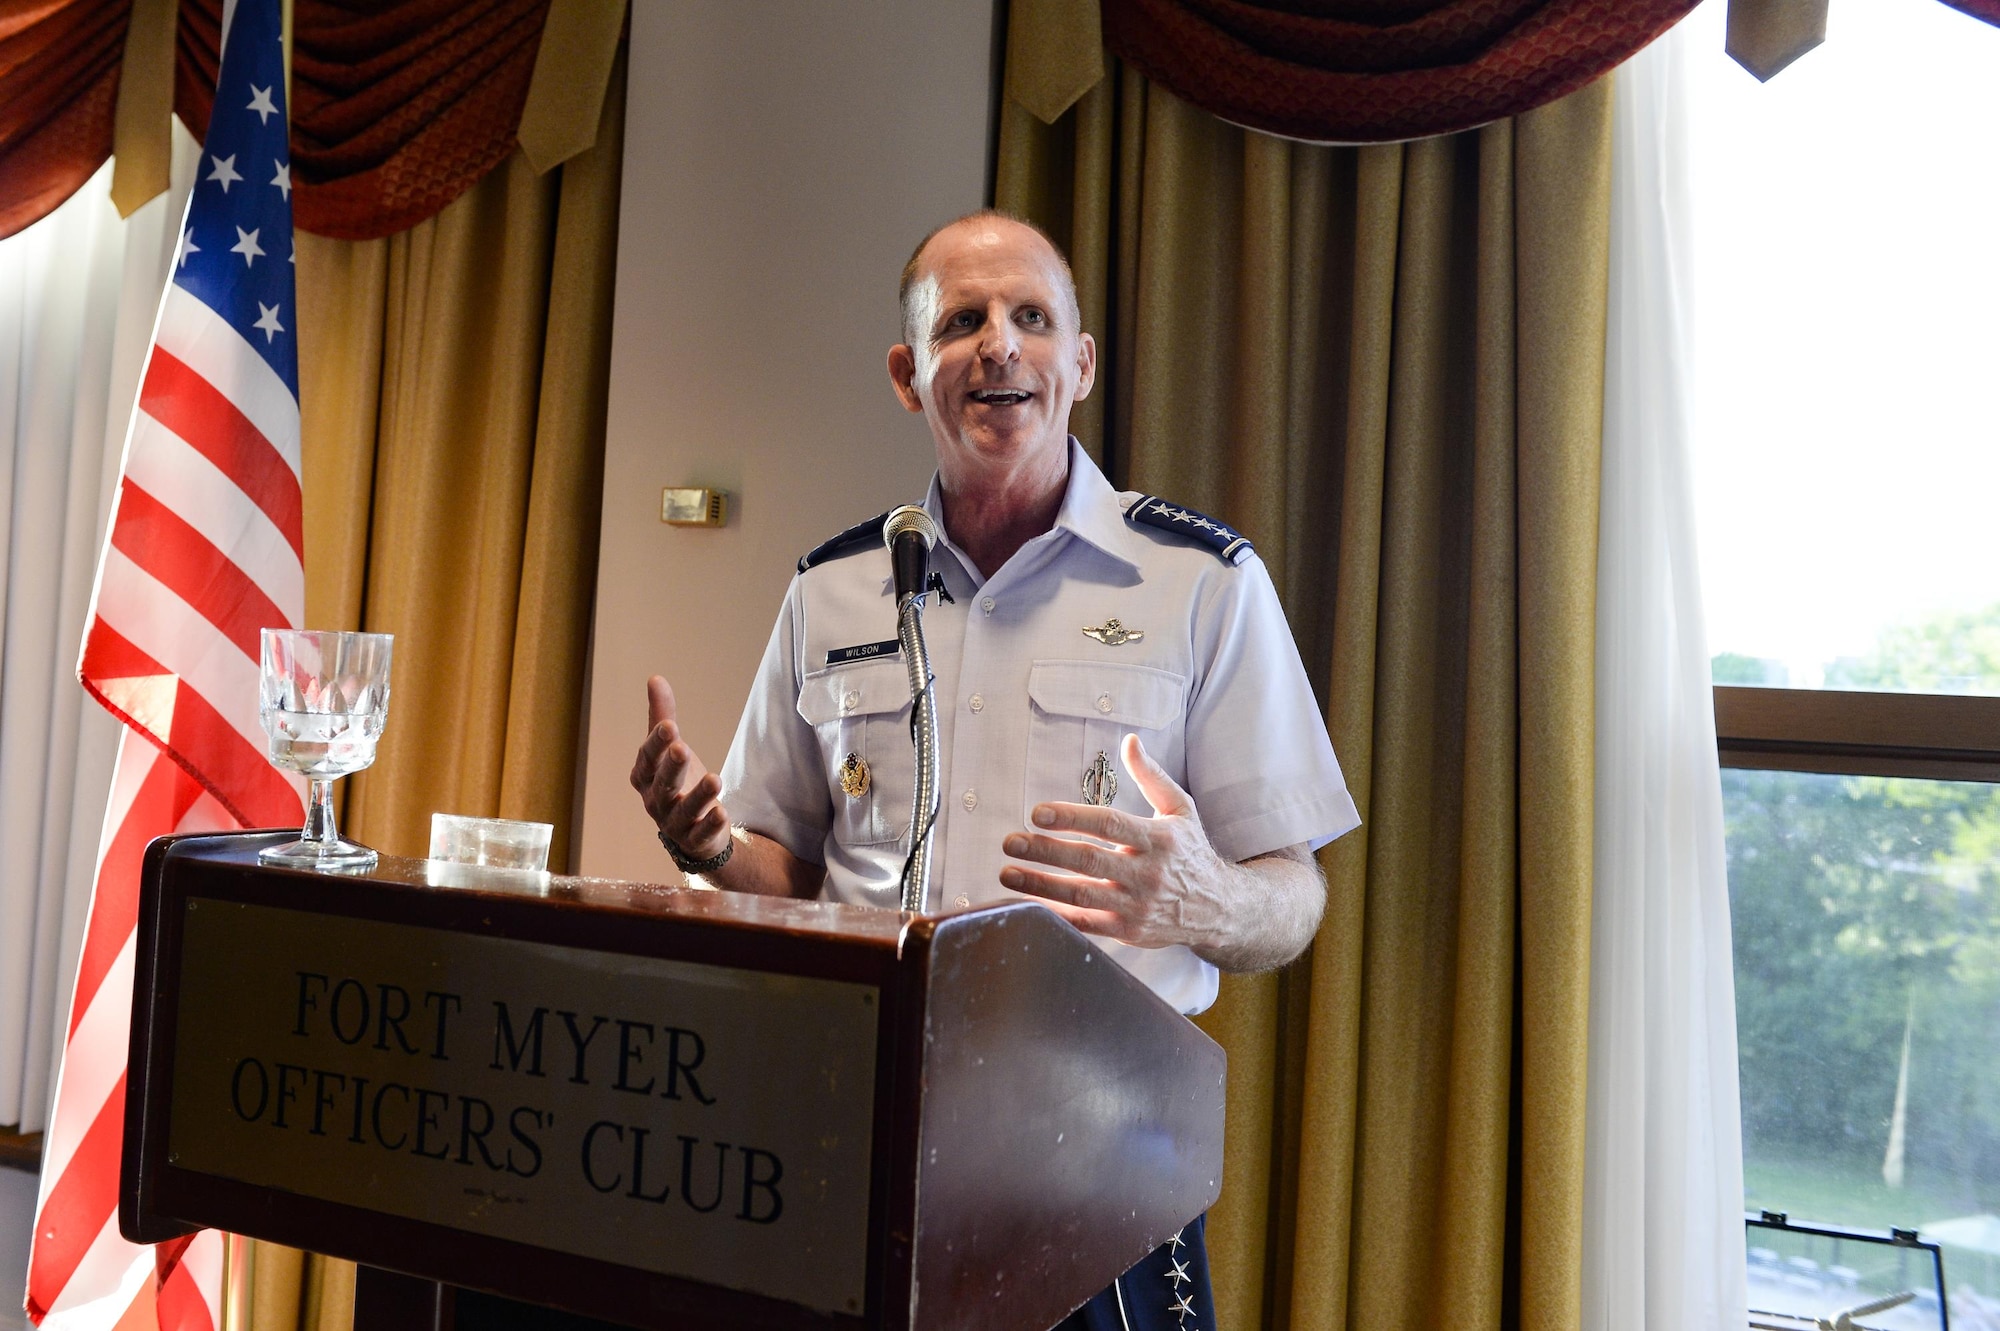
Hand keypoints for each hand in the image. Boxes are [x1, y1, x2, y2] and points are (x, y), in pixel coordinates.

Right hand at [630, 676, 729, 859]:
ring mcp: (673, 822)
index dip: (656, 742)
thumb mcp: (668, 749)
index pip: (648, 757)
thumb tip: (655, 678)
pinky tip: (722, 812)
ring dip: (699, 795)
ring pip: (684, 809)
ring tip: (715, 779)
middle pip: (662, 783)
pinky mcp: (694, 839)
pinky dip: (710, 824)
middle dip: (672, 766)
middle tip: (682, 747)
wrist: (688, 829)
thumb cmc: (676, 781)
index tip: (669, 725)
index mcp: (645, 776)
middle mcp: (655, 800)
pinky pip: (701, 833)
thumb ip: (662, 716)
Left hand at [998, 733, 1229, 950]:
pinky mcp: (1128, 931)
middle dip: (1045, 851)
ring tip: (1007, 872)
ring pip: (1081, 895)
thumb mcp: (1181, 810)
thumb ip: (1152, 776)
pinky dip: (1054, 914)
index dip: (1072, 818)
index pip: (1110, 825)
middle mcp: (1148, 873)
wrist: (1218, 909)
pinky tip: (1028, 901)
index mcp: (1160, 839)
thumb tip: (1130, 741)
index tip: (1037, 812)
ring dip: (1040, 884)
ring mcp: (1137, 906)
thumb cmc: (1191, 853)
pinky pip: (1085, 924)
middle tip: (1011, 841)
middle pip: (1089, 860)